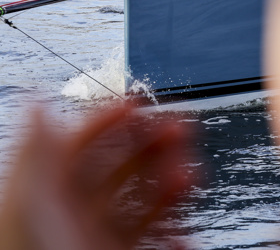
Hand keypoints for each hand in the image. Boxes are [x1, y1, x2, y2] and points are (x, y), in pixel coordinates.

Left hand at [0, 104, 195, 249]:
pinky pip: (156, 238)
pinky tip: (186, 228)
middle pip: (119, 167)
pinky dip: (175, 228)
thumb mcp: (30, 203)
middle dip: (154, 143)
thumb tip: (36, 102)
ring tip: (192, 175)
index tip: (138, 104)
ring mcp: (99, 241)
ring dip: (173, 182)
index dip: (107, 120)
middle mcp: (73, 218)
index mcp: (45, 197)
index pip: (78, 146)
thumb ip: (38, 152)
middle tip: (182, 127)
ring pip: (144, 201)